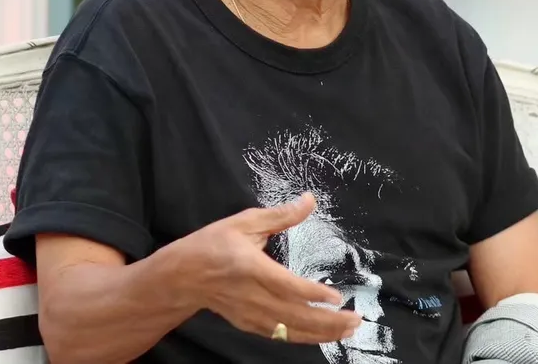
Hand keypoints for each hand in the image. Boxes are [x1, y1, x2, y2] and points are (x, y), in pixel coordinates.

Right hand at [175, 193, 361, 344]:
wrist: (182, 276)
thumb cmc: (212, 245)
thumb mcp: (244, 222)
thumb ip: (280, 215)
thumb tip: (309, 200)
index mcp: (251, 269)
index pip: (286, 287)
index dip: (312, 295)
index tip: (337, 297)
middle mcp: (252, 297)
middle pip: (294, 316)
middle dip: (328, 321)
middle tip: (356, 320)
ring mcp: (250, 315)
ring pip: (290, 331)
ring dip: (322, 334)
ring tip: (348, 330)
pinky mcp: (249, 325)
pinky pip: (280, 336)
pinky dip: (304, 338)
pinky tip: (324, 335)